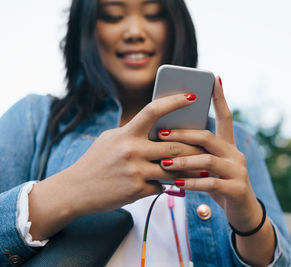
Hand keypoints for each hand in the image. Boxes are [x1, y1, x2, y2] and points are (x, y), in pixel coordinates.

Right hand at [28, 93, 203, 239]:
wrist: (76, 190)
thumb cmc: (96, 161)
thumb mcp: (111, 140)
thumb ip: (133, 133)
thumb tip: (158, 128)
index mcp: (126, 133)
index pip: (153, 111)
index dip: (174, 102)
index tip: (192, 97)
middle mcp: (131, 150)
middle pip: (173, 145)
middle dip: (192, 147)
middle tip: (207, 145)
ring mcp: (135, 171)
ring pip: (173, 168)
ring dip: (188, 168)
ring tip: (202, 167)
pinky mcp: (137, 190)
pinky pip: (162, 185)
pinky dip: (168, 184)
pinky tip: (177, 184)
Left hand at [158, 77, 261, 232]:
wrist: (242, 211)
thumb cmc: (220, 184)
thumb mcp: (209, 166)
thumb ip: (196, 153)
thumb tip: (167, 139)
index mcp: (228, 145)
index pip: (225, 117)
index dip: (220, 98)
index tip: (214, 78)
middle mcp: (235, 153)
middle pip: (208, 137)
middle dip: (183, 135)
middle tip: (161, 134)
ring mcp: (238, 170)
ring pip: (208, 160)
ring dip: (184, 161)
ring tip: (165, 164)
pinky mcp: (236, 188)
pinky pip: (211, 183)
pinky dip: (192, 183)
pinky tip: (177, 184)